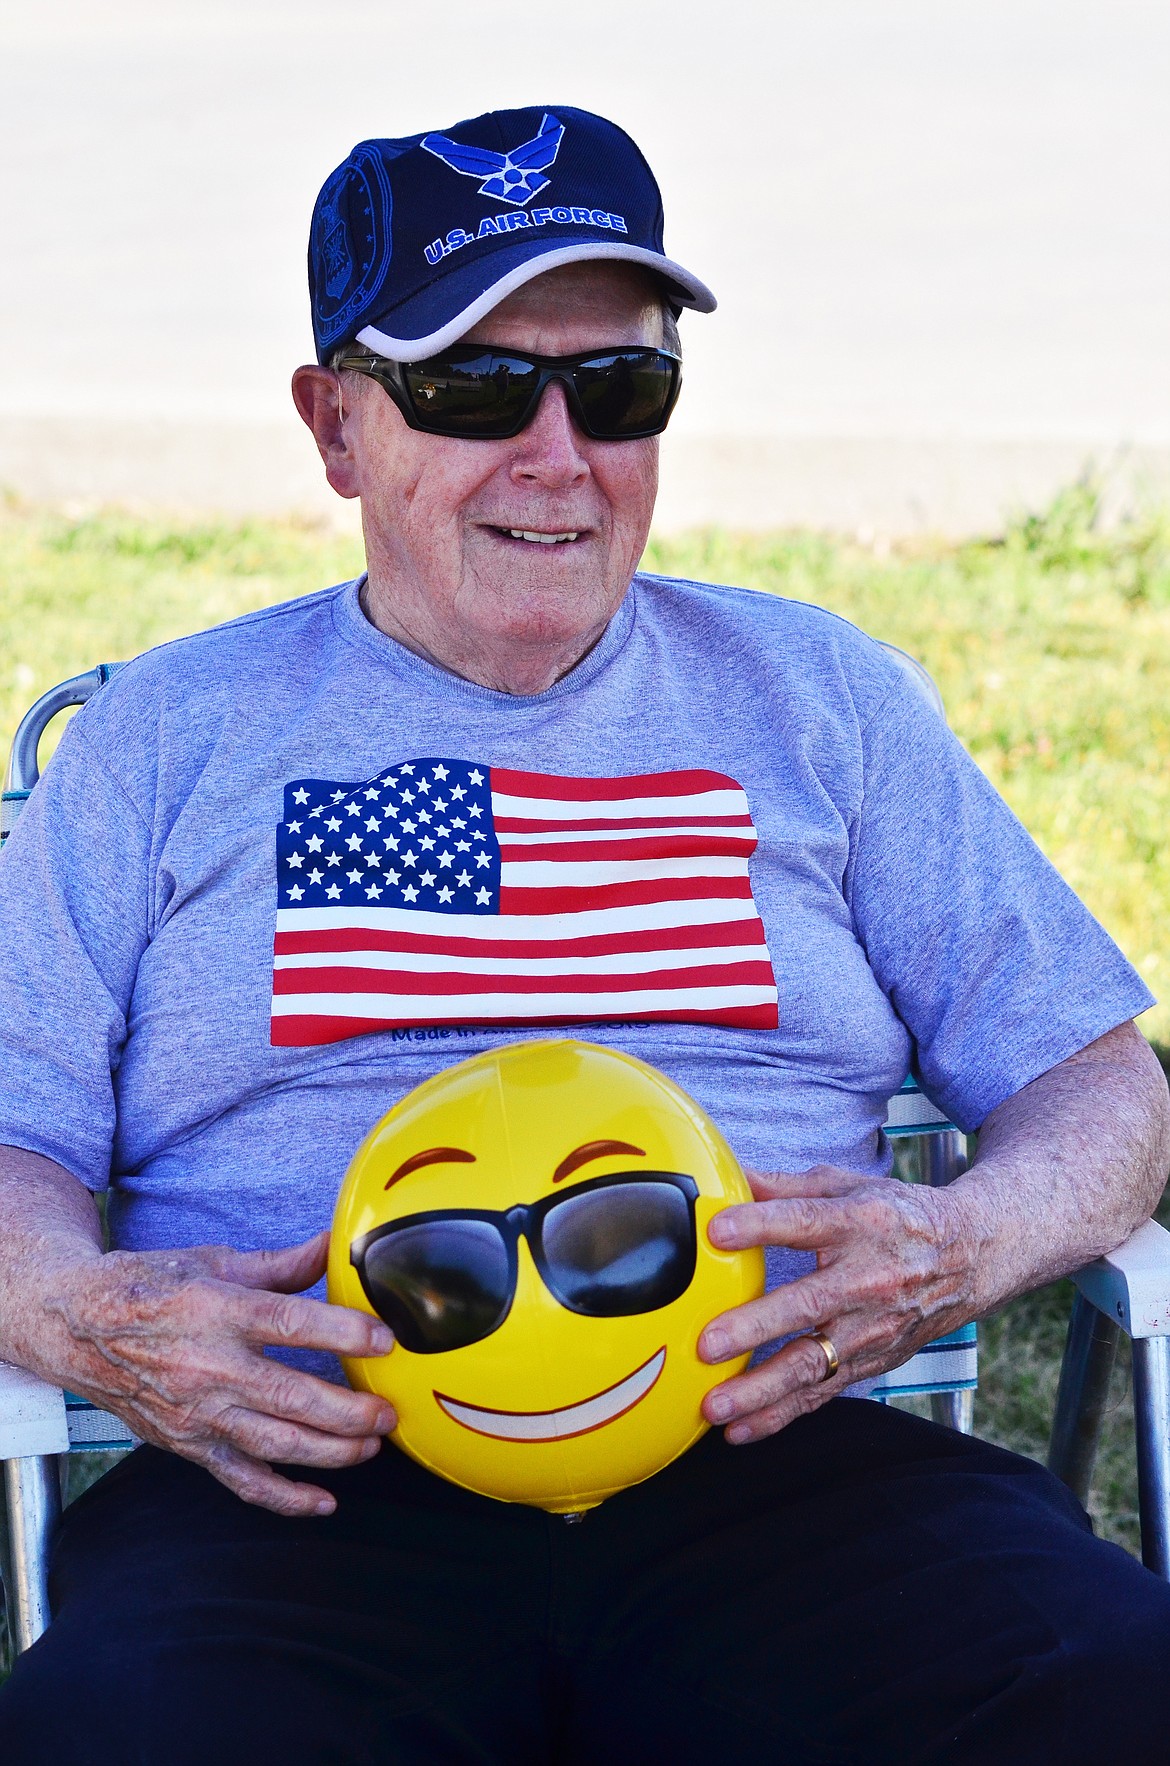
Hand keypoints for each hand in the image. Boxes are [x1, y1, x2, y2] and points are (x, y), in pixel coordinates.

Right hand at [34, 1230, 394, 1516]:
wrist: (74, 1326)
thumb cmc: (147, 1286)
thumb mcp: (213, 1261)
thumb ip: (280, 1264)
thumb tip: (333, 1246)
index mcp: (216, 1311)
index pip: (288, 1324)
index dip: (342, 1332)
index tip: (385, 1339)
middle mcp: (207, 1367)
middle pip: (290, 1396)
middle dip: (349, 1411)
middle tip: (388, 1411)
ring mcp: (197, 1413)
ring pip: (274, 1444)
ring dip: (330, 1451)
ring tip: (372, 1445)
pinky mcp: (188, 1444)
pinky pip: (241, 1480)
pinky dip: (284, 1498)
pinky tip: (324, 1501)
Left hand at [698, 1165, 975, 1442]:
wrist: (970, 1257)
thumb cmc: (897, 1216)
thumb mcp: (849, 1187)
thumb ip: (786, 1187)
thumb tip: (728, 1177)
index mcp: (859, 1224)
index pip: (805, 1223)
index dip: (761, 1225)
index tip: (716, 1231)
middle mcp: (867, 1280)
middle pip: (807, 1305)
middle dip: (755, 1327)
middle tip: (708, 1343)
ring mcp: (870, 1328)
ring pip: (811, 1364)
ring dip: (760, 1389)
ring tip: (714, 1404)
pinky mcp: (870, 1362)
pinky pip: (821, 1393)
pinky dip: (781, 1415)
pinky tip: (740, 1431)